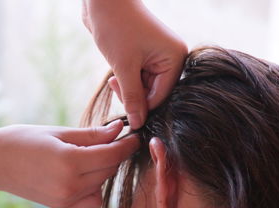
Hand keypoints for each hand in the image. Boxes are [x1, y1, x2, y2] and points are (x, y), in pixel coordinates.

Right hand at [0, 120, 138, 207]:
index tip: (134, 136)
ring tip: (94, 153)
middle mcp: (70, 185)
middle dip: (116, 153)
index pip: (111, 155)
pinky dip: (95, 187)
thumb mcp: (59, 132)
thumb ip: (92, 135)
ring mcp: (65, 199)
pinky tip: (86, 173)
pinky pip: (91, 200)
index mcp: (69, 162)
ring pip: (102, 184)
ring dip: (105, 168)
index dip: (126, 145)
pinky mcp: (61, 205)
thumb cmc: (23, 139)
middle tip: (114, 139)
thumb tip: (118, 130)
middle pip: (109, 169)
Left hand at [82, 0, 187, 128]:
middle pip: (154, 93)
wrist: (103, 1)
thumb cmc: (116, 27)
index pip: (162, 96)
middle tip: (115, 86)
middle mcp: (171, 58)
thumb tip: (138, 124)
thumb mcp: (124, 67)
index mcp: (175, 58)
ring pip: (145, 88)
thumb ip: (132, 97)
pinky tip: (115, 73)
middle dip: (133, 96)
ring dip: (127, 89)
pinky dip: (126, 81)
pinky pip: (138, 79)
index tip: (126, 113)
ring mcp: (159, 57)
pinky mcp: (146, 57)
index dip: (143, 108)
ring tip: (114, 77)